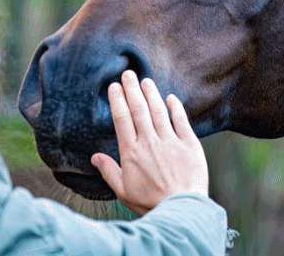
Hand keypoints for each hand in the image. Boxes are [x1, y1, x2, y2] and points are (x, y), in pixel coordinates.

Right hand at [90, 70, 209, 215]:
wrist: (181, 209)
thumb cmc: (150, 203)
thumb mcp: (123, 191)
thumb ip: (109, 171)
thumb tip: (94, 157)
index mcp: (132, 153)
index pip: (122, 119)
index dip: (117, 100)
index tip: (114, 87)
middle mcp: (149, 142)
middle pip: (138, 109)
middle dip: (132, 89)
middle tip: (127, 74)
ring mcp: (170, 141)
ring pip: (158, 111)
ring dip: (151, 93)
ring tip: (145, 80)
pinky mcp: (189, 144)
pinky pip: (181, 121)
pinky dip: (176, 108)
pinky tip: (171, 98)